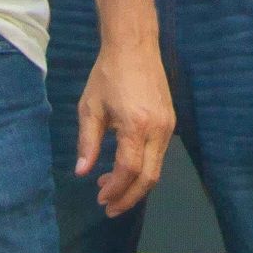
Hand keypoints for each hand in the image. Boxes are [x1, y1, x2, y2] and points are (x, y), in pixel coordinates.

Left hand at [76, 37, 173, 216]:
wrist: (135, 45)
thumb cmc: (107, 73)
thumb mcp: (90, 107)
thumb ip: (87, 142)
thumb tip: (82, 172)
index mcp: (136, 124)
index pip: (129, 170)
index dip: (115, 189)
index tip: (99, 198)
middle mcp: (158, 129)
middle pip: (149, 177)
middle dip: (129, 197)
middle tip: (108, 207)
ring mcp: (168, 125)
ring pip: (156, 168)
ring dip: (135, 184)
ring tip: (110, 188)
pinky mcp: (171, 120)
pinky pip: (159, 154)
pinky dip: (143, 168)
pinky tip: (124, 168)